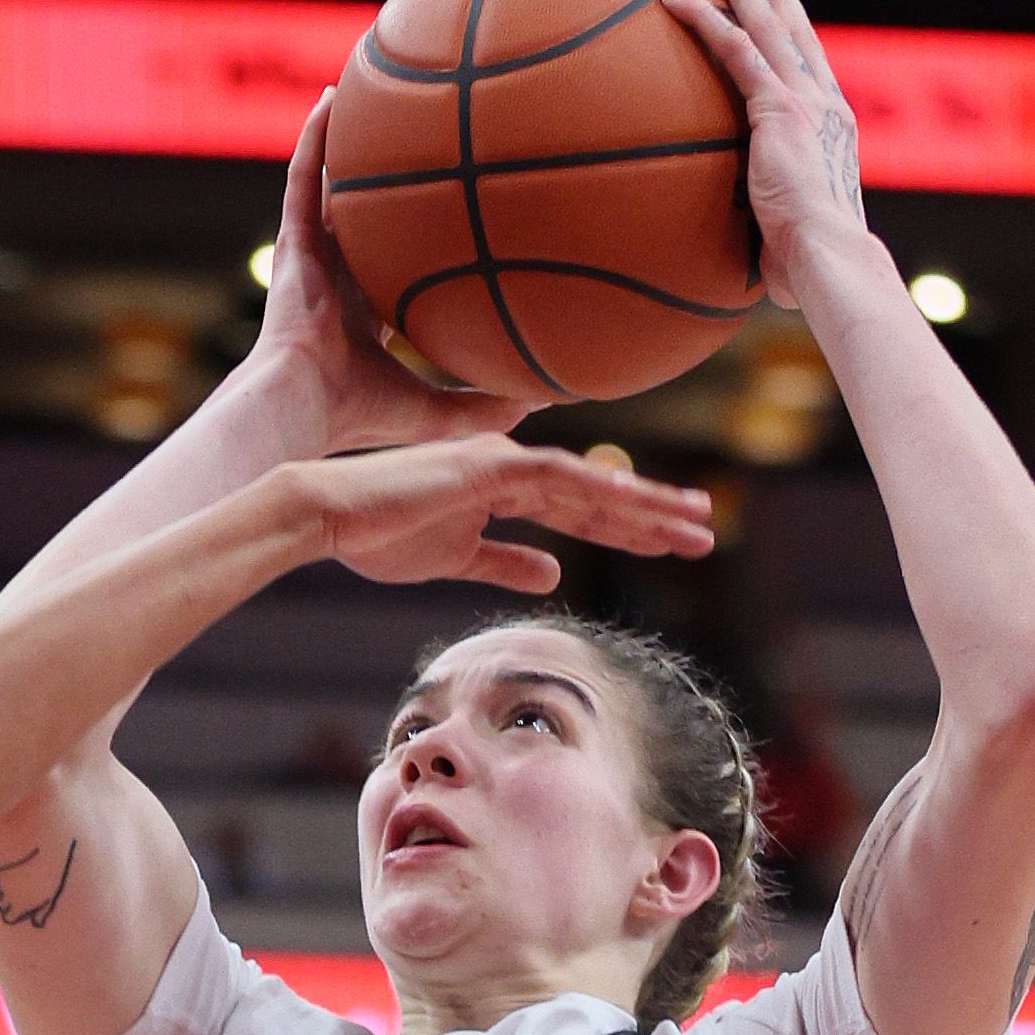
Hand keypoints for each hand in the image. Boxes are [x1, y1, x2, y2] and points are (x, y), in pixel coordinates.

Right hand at [244, 93, 531, 454]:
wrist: (308, 403)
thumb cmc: (364, 415)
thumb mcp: (444, 412)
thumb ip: (493, 408)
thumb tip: (554, 399)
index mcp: (367, 316)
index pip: (395, 270)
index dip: (418, 245)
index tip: (452, 218)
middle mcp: (340, 280)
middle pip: (365, 219)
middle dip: (384, 187)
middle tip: (417, 143)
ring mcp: (313, 258)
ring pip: (332, 188)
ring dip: (347, 144)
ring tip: (366, 94)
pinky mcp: (293, 243)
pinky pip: (304, 178)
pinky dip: (315, 139)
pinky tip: (332, 99)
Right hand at [289, 435, 713, 591]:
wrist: (329, 516)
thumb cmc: (379, 535)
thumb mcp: (456, 559)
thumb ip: (507, 562)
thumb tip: (557, 575)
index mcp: (505, 487)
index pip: (581, 510)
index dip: (627, 527)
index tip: (671, 541)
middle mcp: (512, 466)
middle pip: (598, 495)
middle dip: (653, 516)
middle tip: (705, 531)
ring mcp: (503, 460)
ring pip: (591, 486)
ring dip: (644, 507)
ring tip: (693, 524)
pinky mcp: (489, 464)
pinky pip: (558, 480)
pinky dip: (600, 493)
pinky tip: (638, 507)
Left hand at [661, 0, 871, 307]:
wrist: (827, 256)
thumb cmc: (809, 263)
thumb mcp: (789, 229)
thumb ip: (766, 217)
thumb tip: (737, 248)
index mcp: (833, 123)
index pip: (809, 59)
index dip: (786, 25)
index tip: (759, 8)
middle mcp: (825, 99)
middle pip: (794, 24)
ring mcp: (804, 97)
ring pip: (766, 21)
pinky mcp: (779, 106)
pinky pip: (735, 47)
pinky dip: (705, 18)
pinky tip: (672, 1)